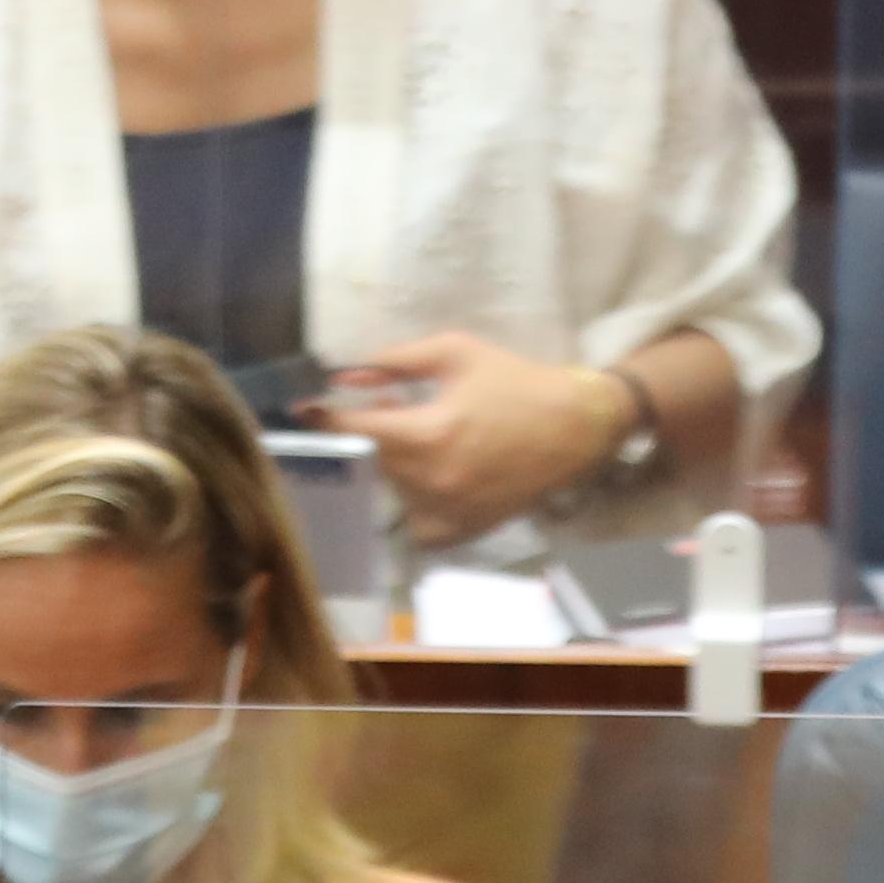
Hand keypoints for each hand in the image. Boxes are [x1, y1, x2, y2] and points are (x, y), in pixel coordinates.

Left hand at [316, 331, 640, 547]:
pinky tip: (435, 477)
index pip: (356, 431)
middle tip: (395, 410)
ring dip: (396, 465)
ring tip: (426, 439)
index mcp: (430, 433)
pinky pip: (418, 526)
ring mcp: (450, 511)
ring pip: (394, 491)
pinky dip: (416, 503)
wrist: (577, 428)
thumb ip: (394, 362)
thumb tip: (346, 376)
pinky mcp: (466, 529)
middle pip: (372, 462)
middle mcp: (435, 481)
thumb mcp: (455, 353)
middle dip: (374, 434)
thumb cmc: (517, 383)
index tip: (306, 409)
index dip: (326, 418)